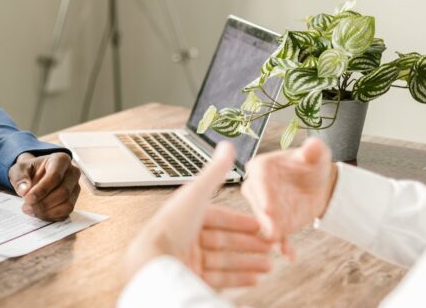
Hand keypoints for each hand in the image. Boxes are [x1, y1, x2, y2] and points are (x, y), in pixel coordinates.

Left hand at [8, 152, 80, 220]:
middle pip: (63, 192)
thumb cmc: (28, 171)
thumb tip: (24, 191)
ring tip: (31, 210)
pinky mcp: (73, 201)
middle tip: (26, 207)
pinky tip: (38, 213)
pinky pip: (66, 213)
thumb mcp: (18, 169)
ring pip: (67, 205)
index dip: (41, 190)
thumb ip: (19, 178)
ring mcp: (75, 188)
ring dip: (47, 211)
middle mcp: (72, 173)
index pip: (55, 176)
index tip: (27, 198)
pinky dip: (51, 216)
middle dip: (43, 203)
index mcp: (61, 159)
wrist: (34, 176)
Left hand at [124, 144, 273, 288]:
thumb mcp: (197, 194)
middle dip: (250, 244)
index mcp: (187, 216)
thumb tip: (227, 145)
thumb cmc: (172, 226)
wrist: (154, 262)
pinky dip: (239, 279)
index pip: (219, 218)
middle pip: (224, 241)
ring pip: (225, 261)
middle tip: (271, 247)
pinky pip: (220, 279)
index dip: (242, 222)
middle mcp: (187, 237)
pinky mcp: (191, 278)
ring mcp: (189, 260)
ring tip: (269, 265)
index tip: (261, 226)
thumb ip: (215, 172)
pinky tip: (255, 279)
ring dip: (249, 262)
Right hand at [240, 137, 337, 248]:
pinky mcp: (274, 223)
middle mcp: (257, 187)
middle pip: (257, 203)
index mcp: (262, 166)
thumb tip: (312, 145)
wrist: (318, 184)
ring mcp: (264, 207)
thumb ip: (314, 150)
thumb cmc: (312, 164)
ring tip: (279, 244)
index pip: (258, 177)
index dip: (262, 192)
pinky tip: (290, 255)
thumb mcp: (317, 155)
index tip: (268, 206)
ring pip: (264, 222)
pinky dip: (282, 245)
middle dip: (264, 217)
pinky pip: (277, 235)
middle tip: (272, 230)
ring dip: (270, 233)